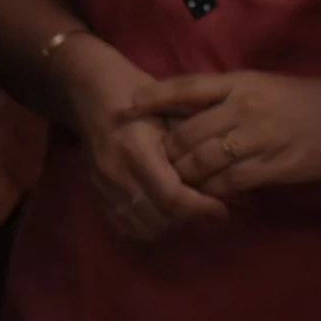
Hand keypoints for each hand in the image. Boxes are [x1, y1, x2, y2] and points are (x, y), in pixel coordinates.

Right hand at [64, 45, 229, 246]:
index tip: (223, 210)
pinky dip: (148, 227)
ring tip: (186, 210)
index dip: (201, 209)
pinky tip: (162, 213)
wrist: (90, 92)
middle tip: (210, 210)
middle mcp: (116, 173)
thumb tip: (230, 171)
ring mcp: (103, 186)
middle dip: (190, 219)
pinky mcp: (96, 194)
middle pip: (160, 218)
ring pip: (144, 228)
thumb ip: (197, 142)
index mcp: (136, 149)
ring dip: (170, 225)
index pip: (172, 196)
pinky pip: (125, 226)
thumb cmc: (137, 92)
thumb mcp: (172, 108)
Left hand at [126, 71, 320, 199]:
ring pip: (204, 161)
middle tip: (151, 164)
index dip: (155, 97)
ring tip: (173, 184)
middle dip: (166, 152)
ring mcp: (259, 138)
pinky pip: (231, 183)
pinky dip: (213, 191)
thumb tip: (184, 111)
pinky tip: (206, 196)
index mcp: (240, 82)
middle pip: (188, 133)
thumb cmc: (302, 100)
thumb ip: (224, 98)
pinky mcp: (274, 166)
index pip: (187, 87)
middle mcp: (244, 107)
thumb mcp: (260, 86)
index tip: (126, 105)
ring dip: (185, 176)